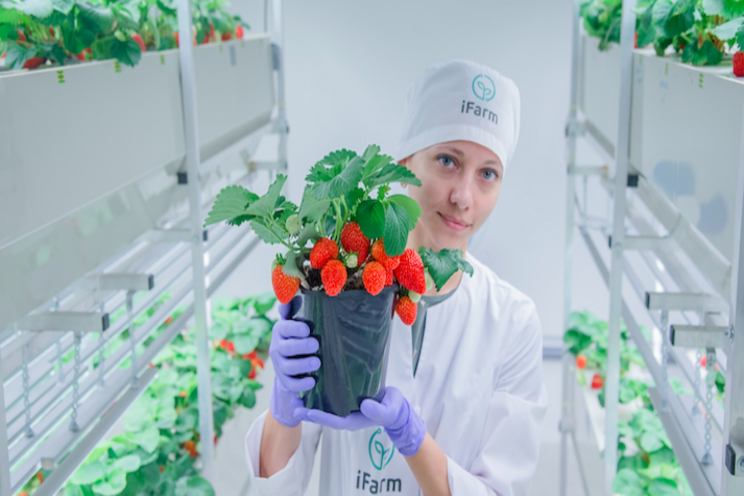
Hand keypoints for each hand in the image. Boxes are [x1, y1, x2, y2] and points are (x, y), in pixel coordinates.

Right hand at [269, 296, 320, 427]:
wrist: (290, 362)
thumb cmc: (298, 336)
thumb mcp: (297, 322)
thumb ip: (293, 309)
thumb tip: (290, 293)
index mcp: (281, 330)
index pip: (284, 327)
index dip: (294, 328)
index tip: (307, 328)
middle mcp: (277, 347)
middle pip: (285, 348)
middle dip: (300, 346)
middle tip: (315, 344)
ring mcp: (279, 364)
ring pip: (288, 366)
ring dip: (302, 365)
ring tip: (317, 362)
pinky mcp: (284, 380)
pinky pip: (290, 384)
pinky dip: (301, 384)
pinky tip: (313, 382)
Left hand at [293, 387, 425, 455]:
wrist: (396, 407)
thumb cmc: (392, 409)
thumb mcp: (388, 410)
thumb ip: (378, 410)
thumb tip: (365, 406)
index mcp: (354, 420)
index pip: (334, 420)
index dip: (320, 417)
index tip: (307, 411)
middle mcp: (346, 415)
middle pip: (324, 415)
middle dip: (308, 411)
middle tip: (293, 404)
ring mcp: (345, 408)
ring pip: (324, 407)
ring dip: (310, 403)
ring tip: (294, 396)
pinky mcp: (346, 399)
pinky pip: (330, 399)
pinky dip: (319, 394)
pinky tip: (310, 385)